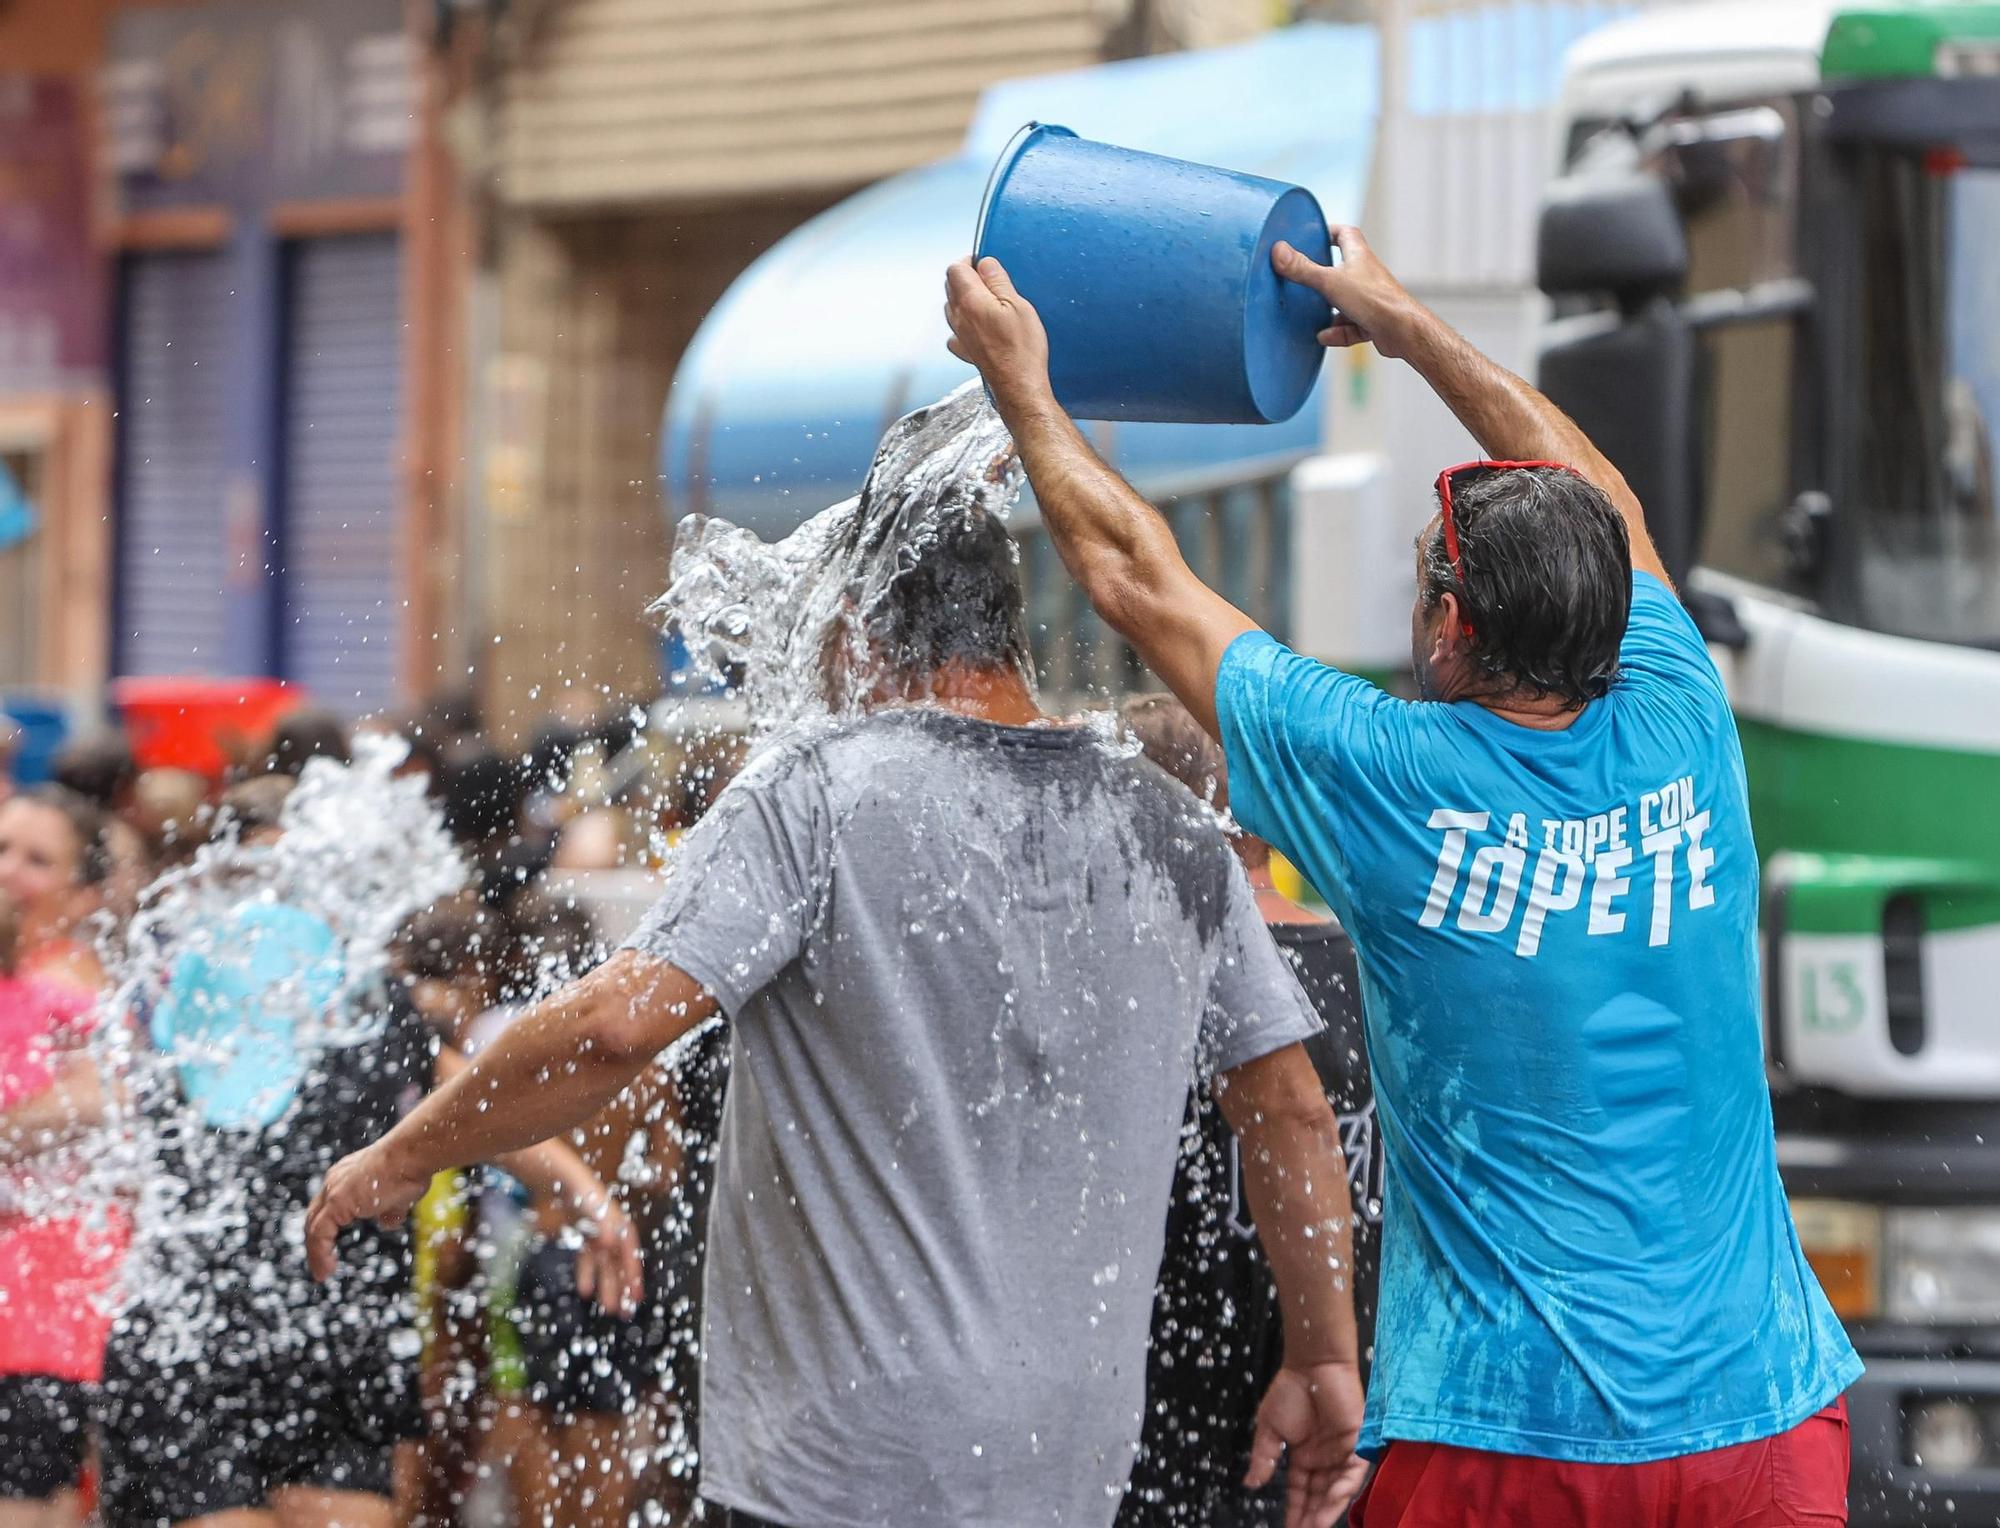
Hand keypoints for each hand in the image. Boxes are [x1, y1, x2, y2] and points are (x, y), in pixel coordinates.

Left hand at [304, 1140, 430, 1281]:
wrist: (413, 1154)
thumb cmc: (411, 1170)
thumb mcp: (400, 1196)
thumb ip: (390, 1210)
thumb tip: (387, 1224)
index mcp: (347, 1176)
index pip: (329, 1205)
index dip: (328, 1227)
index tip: (330, 1246)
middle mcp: (335, 1180)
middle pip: (315, 1216)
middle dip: (316, 1241)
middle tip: (321, 1262)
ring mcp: (334, 1190)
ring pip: (313, 1227)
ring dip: (315, 1253)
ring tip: (322, 1273)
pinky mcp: (336, 1202)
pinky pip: (319, 1234)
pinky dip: (319, 1254)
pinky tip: (326, 1271)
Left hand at [570, 1192, 643, 1318]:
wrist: (564, 1180)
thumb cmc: (583, 1193)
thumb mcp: (593, 1207)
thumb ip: (602, 1225)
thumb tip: (610, 1245)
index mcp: (621, 1227)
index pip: (630, 1255)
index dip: (633, 1276)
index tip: (635, 1297)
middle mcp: (614, 1233)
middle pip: (620, 1265)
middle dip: (622, 1288)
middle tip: (625, 1311)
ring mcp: (600, 1236)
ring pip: (606, 1267)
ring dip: (607, 1286)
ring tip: (608, 1308)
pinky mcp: (587, 1237)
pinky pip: (589, 1260)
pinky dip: (587, 1274)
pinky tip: (584, 1290)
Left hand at [943, 256, 1052, 409]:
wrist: (1019, 385)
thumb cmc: (1021, 349)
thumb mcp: (1018, 305)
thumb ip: (998, 281)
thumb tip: (985, 263)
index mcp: (970, 301)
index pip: (955, 269)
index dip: (969, 261)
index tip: (985, 264)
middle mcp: (959, 317)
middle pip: (950, 286)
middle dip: (967, 278)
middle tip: (990, 281)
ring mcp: (959, 335)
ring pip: (951, 307)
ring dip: (965, 299)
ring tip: (988, 302)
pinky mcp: (964, 351)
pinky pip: (955, 331)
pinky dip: (964, 323)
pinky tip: (979, 326)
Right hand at [1246, 1360, 1368, 1527]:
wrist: (1312, 1364)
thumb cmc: (1289, 1391)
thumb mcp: (1269, 1427)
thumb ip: (1264, 1458)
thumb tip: (1250, 1484)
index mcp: (1304, 1457)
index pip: (1300, 1491)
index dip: (1295, 1511)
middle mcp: (1324, 1460)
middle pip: (1319, 1496)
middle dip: (1311, 1516)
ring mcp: (1342, 1453)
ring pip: (1336, 1489)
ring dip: (1327, 1508)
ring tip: (1315, 1525)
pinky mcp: (1358, 1444)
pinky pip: (1354, 1473)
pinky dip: (1344, 1488)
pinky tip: (1332, 1502)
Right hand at [1272, 226, 1423, 359]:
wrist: (1402, 330)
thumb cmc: (1374, 300)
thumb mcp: (1330, 282)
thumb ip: (1303, 269)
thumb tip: (1278, 250)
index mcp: (1358, 256)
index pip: (1345, 233)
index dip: (1329, 231)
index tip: (1313, 234)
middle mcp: (1365, 274)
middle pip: (1342, 268)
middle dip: (1323, 273)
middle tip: (1303, 276)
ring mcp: (1369, 299)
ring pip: (1344, 300)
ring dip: (1328, 309)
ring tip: (1311, 315)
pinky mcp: (1372, 321)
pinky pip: (1350, 326)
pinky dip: (1337, 332)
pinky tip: (1324, 337)